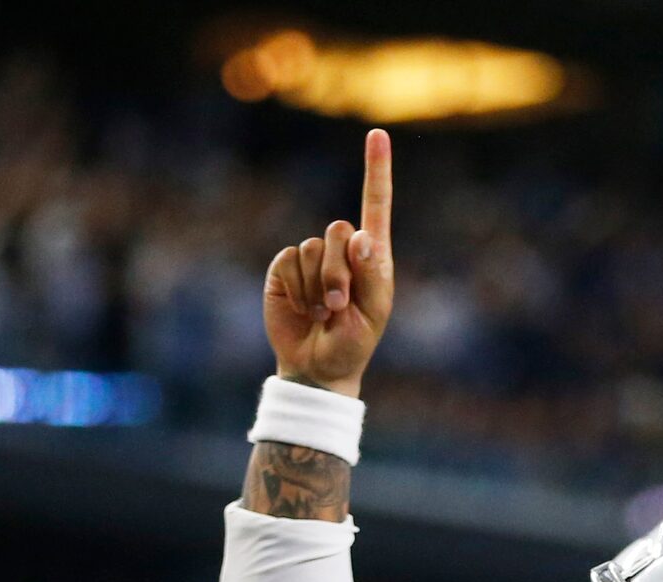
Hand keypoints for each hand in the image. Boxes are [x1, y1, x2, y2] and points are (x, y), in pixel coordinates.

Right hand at [263, 128, 394, 397]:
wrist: (318, 366)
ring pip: (313, 248)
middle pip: (339, 230)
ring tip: (323, 312)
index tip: (377, 134)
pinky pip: (290, 260)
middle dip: (340, 271)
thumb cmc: (353, 342)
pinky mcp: (285, 267)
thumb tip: (362, 236)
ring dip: (319, 285)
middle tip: (340, 306)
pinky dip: (298, 288)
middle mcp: (342, 250)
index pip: (375, 205)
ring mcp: (311, 257)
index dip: (376, 170)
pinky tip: (303, 308)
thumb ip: (371, 274)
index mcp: (371, 256)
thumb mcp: (373, 313)